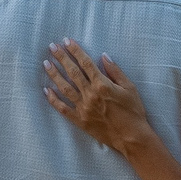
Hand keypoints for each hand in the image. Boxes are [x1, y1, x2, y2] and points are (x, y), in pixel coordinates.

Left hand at [44, 40, 152, 154]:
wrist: (132, 138)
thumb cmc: (134, 112)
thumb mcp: (129, 88)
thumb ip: (115, 71)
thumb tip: (103, 57)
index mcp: (102, 84)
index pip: (85, 63)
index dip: (75, 51)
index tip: (67, 41)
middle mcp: (90, 94)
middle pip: (72, 72)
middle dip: (61, 58)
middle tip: (52, 47)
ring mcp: (83, 108)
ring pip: (64, 88)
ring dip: (54, 75)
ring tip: (46, 64)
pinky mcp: (80, 120)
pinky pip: (63, 108)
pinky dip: (53, 99)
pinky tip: (46, 90)